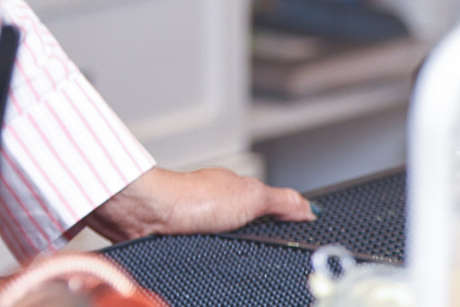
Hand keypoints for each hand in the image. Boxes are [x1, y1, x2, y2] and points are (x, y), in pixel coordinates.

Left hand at [81, 167, 311, 242]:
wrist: (150, 215)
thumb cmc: (192, 198)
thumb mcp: (250, 196)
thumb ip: (281, 201)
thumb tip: (309, 207)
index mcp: (235, 192)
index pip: (268, 211)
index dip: (283, 227)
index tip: (299, 241)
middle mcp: (216, 207)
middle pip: (249, 232)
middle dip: (259, 247)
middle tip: (271, 260)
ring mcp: (199, 226)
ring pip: (228, 246)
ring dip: (234, 255)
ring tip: (244, 264)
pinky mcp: (183, 244)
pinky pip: (207, 257)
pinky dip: (213, 262)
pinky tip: (216, 266)